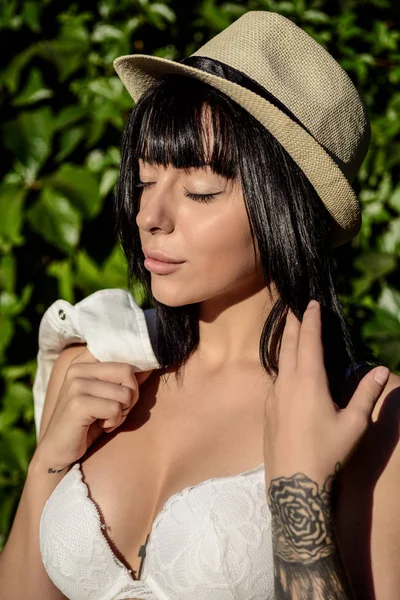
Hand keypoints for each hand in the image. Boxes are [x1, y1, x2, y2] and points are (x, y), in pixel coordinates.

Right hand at [35, 348, 153, 470]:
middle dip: (131, 395)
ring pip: (125, 393)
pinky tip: (100, 426)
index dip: (133, 373)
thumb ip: (124, 379)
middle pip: (127, 371)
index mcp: (84, 361)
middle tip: (117, 410)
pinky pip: (115, 409)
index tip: (126, 391)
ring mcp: (76, 385)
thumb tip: (150, 365)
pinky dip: (113, 422)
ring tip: (105, 419)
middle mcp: (78, 368)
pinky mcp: (77, 404)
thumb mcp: (108, 396)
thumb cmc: (88, 421)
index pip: (121, 355)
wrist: (59, 450)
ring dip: (122, 412)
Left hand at [263, 300, 389, 490]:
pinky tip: (285, 367)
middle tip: (294, 306)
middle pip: (288, 344)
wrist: (293, 484)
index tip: (310, 303)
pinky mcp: (267, 409)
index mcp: (309, 381)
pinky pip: (274, 377)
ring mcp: (273, 396)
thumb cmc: (327, 453)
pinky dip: (280, 362)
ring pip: (278, 360)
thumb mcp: (354, 424)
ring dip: (285, 341)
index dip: (310, 320)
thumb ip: (367, 394)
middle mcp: (287, 383)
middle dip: (292, 323)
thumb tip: (382, 368)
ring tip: (289, 330)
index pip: (309, 341)